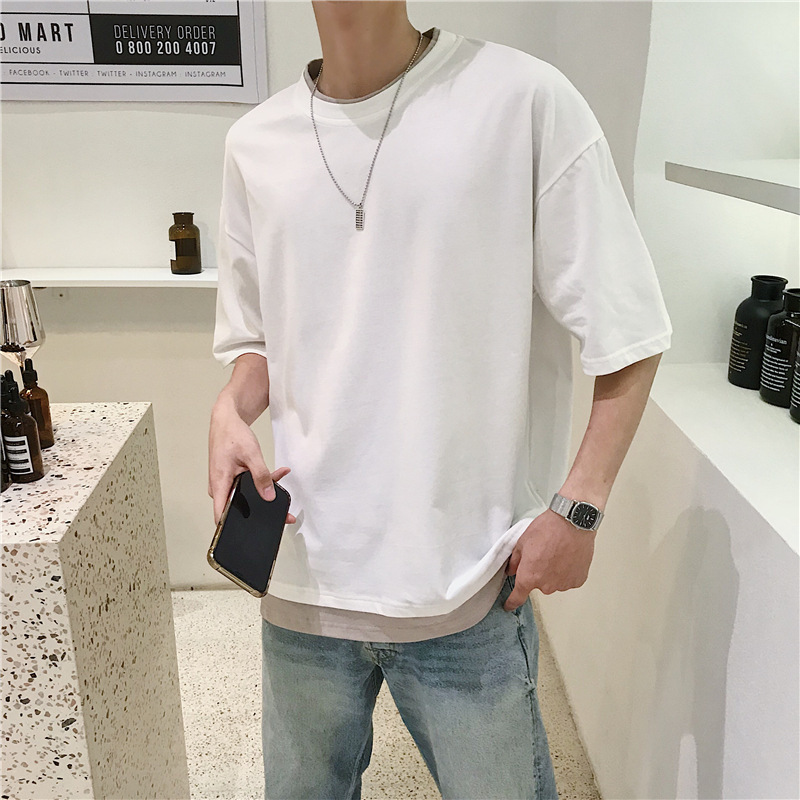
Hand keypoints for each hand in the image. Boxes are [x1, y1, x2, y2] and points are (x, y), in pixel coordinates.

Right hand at [208, 403, 296, 526]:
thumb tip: (269, 496)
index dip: (234, 528)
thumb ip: (261, 476)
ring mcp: (226, 483)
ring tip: (282, 479)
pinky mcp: (233, 478)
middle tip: (283, 513)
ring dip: (265, 489)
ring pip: (247, 495)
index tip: (251, 533)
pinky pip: (248, 485)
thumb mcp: (251, 454)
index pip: (221, 516)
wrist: (226, 419)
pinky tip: (279, 473)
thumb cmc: (232, 434)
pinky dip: (263, 480)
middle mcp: (220, 487)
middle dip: (261, 508)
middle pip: (239, 508)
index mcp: (219, 484)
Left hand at [503, 510, 595, 611]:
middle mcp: (546, 586)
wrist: (573, 522)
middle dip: (538, 572)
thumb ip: (515, 561)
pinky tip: (568, 556)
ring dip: (553, 572)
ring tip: (557, 552)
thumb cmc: (547, 529)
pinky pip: (568, 579)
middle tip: (542, 554)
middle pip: (538, 584)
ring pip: (554, 582)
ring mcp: (564, 584)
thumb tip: (512, 571)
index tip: (509, 605)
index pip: (518, 597)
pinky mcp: (578, 580)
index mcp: (529, 577)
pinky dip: (567, 571)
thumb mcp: (522, 541)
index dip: (512, 602)